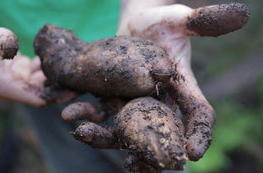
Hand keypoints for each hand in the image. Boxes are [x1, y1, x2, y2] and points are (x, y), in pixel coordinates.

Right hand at [0, 6, 77, 106]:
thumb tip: (11, 47)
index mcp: (0, 86)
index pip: (37, 98)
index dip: (59, 96)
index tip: (78, 89)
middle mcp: (8, 87)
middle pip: (43, 94)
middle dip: (63, 88)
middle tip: (85, 79)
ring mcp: (12, 80)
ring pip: (43, 85)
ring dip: (59, 78)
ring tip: (78, 69)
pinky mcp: (16, 71)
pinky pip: (39, 74)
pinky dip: (50, 68)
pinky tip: (62, 59)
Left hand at [61, 0, 247, 161]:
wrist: (136, 23)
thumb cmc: (161, 21)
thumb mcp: (179, 20)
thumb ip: (202, 22)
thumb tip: (240, 13)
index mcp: (180, 86)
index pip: (197, 113)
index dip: (199, 132)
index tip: (194, 153)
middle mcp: (157, 100)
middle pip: (156, 130)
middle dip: (146, 149)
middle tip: (135, 164)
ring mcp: (132, 100)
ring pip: (122, 125)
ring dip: (104, 134)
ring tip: (83, 132)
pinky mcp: (112, 94)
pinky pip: (99, 109)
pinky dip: (85, 114)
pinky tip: (68, 113)